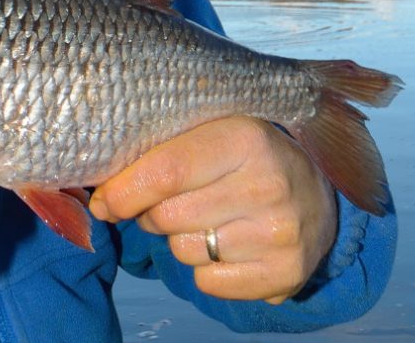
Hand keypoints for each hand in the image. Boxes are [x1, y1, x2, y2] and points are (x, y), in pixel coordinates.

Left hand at [88, 117, 336, 303]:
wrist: (315, 189)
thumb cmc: (242, 155)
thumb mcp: (211, 129)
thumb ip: (159, 149)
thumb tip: (99, 198)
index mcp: (244, 138)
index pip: (166, 172)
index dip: (124, 191)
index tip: (103, 201)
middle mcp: (268, 185)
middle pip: (168, 216)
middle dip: (150, 214)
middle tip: (165, 203)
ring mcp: (281, 233)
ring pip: (184, 251)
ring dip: (178, 239)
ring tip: (203, 217)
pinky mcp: (287, 273)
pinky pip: (209, 283)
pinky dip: (204, 269)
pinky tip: (224, 243)